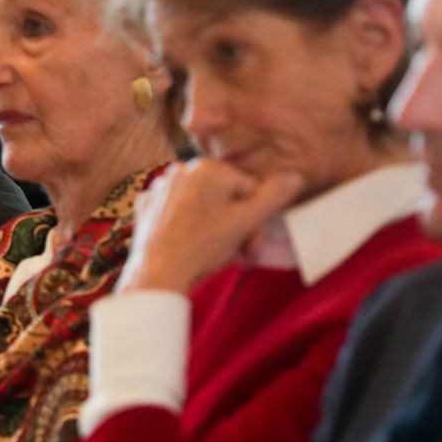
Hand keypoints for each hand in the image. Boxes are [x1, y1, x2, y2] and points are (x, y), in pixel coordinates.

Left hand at [118, 160, 304, 294]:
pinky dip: (188, 226)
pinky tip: (190, 245)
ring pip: (202, 205)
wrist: (157, 274)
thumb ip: (273, 197)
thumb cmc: (202, 247)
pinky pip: (178, 212)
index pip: (249, 191)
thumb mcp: (246, 222)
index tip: (252, 247)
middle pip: (225, 198)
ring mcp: (161, 187)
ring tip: (215, 253)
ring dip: (215, 227)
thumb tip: (295, 176)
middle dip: (236, 226)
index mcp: (208, 168)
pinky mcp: (147, 205)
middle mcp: (182, 170)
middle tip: (238, 254)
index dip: (256, 221)